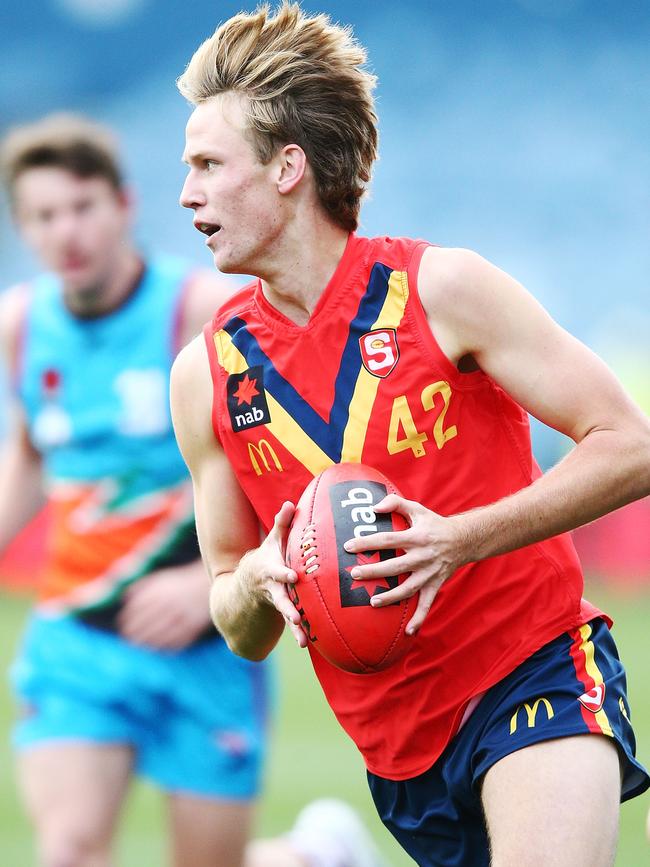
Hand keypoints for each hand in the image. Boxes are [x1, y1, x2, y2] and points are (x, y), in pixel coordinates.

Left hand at [118, 562, 213, 649]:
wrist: (205, 587)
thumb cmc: (178, 585)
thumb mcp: (160, 580)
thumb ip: (141, 587)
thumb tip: (123, 600)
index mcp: (159, 593)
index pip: (137, 611)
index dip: (127, 621)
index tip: (123, 626)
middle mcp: (170, 605)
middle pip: (146, 625)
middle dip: (134, 635)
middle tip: (128, 640)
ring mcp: (182, 617)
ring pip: (159, 636)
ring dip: (147, 643)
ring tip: (140, 646)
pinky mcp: (193, 627)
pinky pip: (176, 641)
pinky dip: (166, 646)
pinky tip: (158, 648)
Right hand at [246, 501, 307, 648]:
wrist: (247, 583)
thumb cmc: (267, 557)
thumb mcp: (272, 540)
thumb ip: (283, 523)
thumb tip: (290, 503)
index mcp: (271, 569)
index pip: (277, 571)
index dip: (284, 573)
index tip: (293, 577)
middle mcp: (272, 587)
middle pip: (280, 597)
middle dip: (288, 607)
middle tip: (296, 617)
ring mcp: (277, 601)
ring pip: (285, 614)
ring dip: (293, 625)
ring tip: (302, 639)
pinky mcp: (283, 611)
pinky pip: (291, 623)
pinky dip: (298, 633)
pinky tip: (306, 643)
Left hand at [343, 494, 464, 634]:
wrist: (464, 540)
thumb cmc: (434, 523)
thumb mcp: (417, 509)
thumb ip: (395, 503)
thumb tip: (374, 508)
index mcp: (416, 537)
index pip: (388, 540)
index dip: (368, 542)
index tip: (349, 546)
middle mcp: (423, 556)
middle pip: (395, 566)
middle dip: (374, 572)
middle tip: (355, 575)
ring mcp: (429, 573)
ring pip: (408, 589)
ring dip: (391, 597)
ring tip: (372, 602)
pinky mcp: (435, 585)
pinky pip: (426, 604)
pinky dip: (419, 619)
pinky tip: (407, 632)